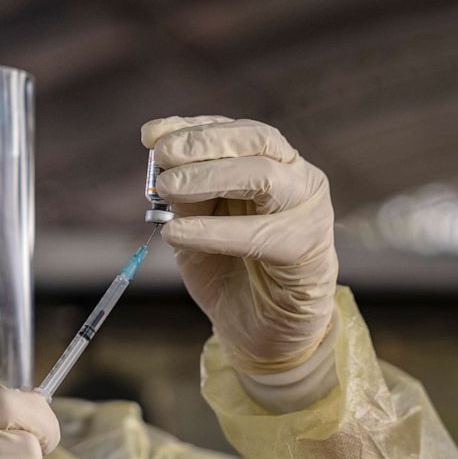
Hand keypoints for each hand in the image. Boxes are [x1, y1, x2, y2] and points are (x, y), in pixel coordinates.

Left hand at [142, 116, 337, 373]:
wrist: (263, 331)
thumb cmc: (230, 271)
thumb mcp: (195, 228)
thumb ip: (183, 199)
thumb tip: (160, 169)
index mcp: (271, 163)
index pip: (233, 131)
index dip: (191, 127)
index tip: (150, 134)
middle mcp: (295, 177)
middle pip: (256, 140)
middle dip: (203, 143)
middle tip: (162, 156)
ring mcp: (307, 211)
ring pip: (263, 176)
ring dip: (209, 178)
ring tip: (168, 189)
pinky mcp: (307, 251)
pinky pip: (258, 234)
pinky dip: (213, 231)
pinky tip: (175, 234)